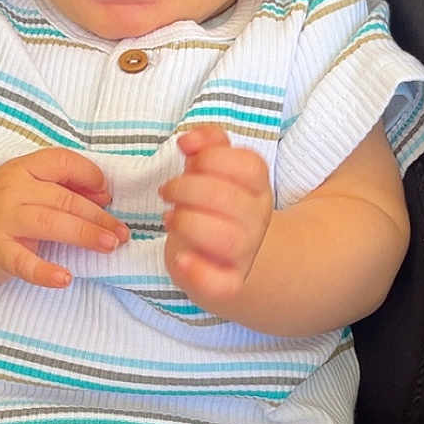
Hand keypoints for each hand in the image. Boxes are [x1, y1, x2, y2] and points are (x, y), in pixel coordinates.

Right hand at [0, 148, 128, 288]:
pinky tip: (65, 278)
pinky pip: (23, 262)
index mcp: (23, 169)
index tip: (108, 195)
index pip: (61, 162)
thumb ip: (62, 188)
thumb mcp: (28, 188)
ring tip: (110, 245)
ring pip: (50, 224)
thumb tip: (104, 196)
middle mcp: (12, 190)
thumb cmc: (3, 210)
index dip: (90, 175)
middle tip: (122, 233)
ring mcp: (2, 220)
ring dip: (85, 235)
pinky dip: (45, 271)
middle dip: (98, 216)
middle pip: (64, 199)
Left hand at [159, 124, 272, 303]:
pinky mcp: (228, 283)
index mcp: (257, 189)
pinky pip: (222, 284)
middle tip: (166, 191)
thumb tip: (189, 139)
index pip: (250, 166)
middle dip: (188, 189)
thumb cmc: (211, 208)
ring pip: (228, 239)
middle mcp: (256, 221)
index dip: (213, 157)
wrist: (225, 259)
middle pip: (229, 199)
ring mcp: (245, 254)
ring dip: (188, 223)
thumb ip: (207, 145)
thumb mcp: (213, 171)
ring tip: (169, 219)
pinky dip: (198, 271)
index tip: (187, 156)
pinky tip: (181, 258)